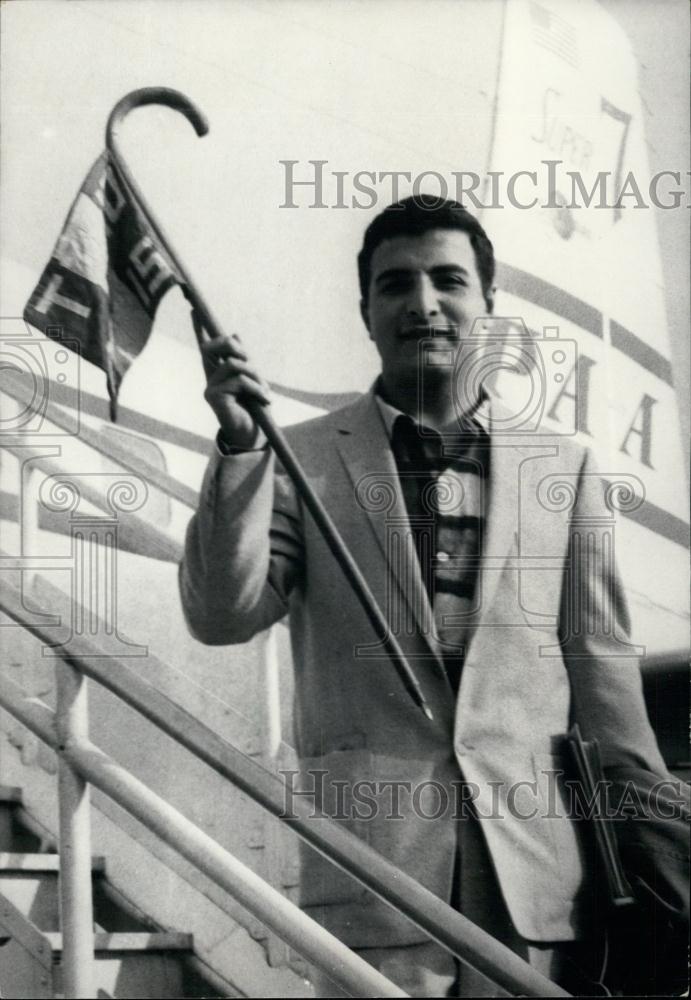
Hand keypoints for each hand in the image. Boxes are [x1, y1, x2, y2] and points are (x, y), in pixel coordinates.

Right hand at [194, 314, 270, 449]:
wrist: (252, 434)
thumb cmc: (253, 408)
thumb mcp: (253, 380)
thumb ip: (244, 360)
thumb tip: (235, 334)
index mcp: (219, 371)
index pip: (207, 347)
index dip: (200, 329)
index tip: (194, 311)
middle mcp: (210, 377)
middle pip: (217, 346)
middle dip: (238, 348)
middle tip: (253, 362)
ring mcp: (209, 387)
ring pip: (234, 364)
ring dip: (255, 375)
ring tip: (264, 391)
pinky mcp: (213, 397)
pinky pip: (238, 381)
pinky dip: (256, 388)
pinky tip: (264, 399)